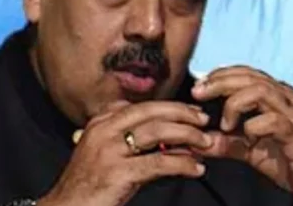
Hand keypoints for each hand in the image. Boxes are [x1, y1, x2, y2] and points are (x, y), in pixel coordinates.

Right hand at [38, 101, 210, 205]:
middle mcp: (104, 131)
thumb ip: (134, 143)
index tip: (191, 112)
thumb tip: (173, 141)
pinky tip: (194, 169)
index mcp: (100, 123)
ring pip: (157, 132)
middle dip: (183, 114)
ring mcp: (109, 150)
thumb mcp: (107, 155)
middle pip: (152, 112)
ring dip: (187, 136)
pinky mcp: (118, 172)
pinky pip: (158, 162)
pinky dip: (182, 164)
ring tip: (205, 143)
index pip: (141, 106)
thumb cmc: (87, 187)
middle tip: (204, 122)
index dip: (171, 106)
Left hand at [192, 67, 292, 205]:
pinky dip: (254, 127)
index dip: (221, 75)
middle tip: (198, 94)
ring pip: (261, 91)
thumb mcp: (252, 152)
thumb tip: (198, 142)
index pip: (247, 74)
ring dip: (235, 103)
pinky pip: (273, 121)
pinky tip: (248, 138)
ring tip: (225, 124)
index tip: (198, 88)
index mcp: (277, 97)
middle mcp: (286, 99)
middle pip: (250, 77)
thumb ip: (227, 143)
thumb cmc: (291, 162)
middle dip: (220, 82)